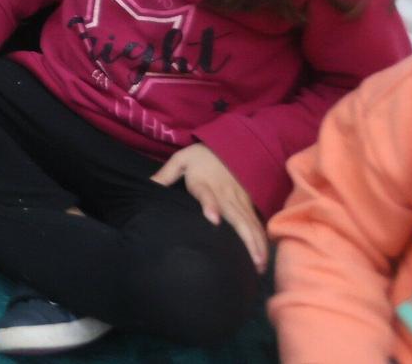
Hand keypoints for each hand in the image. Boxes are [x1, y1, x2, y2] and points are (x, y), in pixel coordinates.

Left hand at [151, 143, 268, 271]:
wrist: (229, 146)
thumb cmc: (201, 157)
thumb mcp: (181, 160)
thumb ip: (166, 174)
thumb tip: (148, 185)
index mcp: (204, 184)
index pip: (206, 195)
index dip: (210, 206)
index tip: (214, 220)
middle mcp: (225, 195)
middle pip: (237, 218)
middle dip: (246, 240)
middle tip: (252, 263)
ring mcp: (239, 201)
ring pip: (250, 224)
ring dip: (257, 244)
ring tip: (260, 266)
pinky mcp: (248, 204)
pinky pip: (256, 223)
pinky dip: (262, 239)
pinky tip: (263, 257)